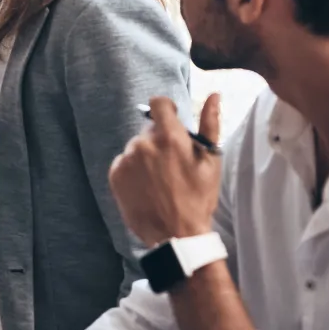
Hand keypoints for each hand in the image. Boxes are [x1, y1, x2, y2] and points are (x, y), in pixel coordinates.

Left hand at [108, 94, 221, 246]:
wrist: (175, 234)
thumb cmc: (198, 198)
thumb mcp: (210, 161)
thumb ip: (210, 125)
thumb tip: (214, 95)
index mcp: (170, 137)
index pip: (158, 103)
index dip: (166, 110)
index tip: (171, 122)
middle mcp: (144, 144)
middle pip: (148, 130)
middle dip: (159, 140)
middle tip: (171, 164)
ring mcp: (126, 160)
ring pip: (135, 147)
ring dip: (145, 156)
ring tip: (158, 180)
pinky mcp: (114, 174)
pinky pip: (124, 163)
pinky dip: (132, 170)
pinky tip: (146, 187)